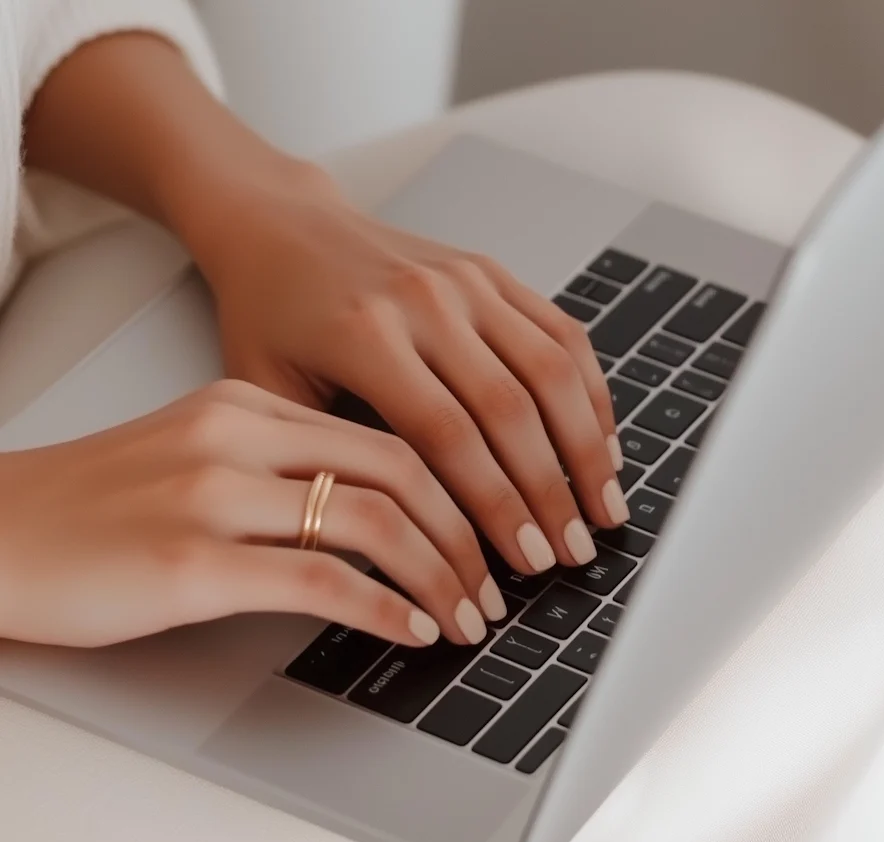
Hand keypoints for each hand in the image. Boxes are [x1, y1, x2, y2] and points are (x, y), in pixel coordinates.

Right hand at [0, 381, 502, 647]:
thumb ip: (279, 467)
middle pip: (397, 470)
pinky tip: (411, 628)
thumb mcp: (197, 456)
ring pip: (371, 520)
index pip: (386, 435)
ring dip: (440, 573)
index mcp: (246, 405)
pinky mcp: (192, 559)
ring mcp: (215, 492)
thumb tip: (374, 511)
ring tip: (467, 614)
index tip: (485, 529)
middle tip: (494, 582)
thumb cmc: (96, 503)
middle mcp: (238, 434)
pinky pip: (320, 579)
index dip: (454, 486)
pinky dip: (383, 606)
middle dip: (466, 531)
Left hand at [185, 162, 627, 575]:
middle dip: (551, 493)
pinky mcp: (491, 274)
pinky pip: (561, 333)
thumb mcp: (268, 392)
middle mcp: (427, 301)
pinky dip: (590, 391)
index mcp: (365, 335)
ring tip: (605, 509)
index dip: (494, 508)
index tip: (522, 562)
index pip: (448, 438)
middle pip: (511, 411)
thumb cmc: (268, 313)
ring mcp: (467, 281)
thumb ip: (332, 456)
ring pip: (551, 372)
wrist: (280, 228)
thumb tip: (403, 537)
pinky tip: (602, 440)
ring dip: (587, 448)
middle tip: (572, 553)